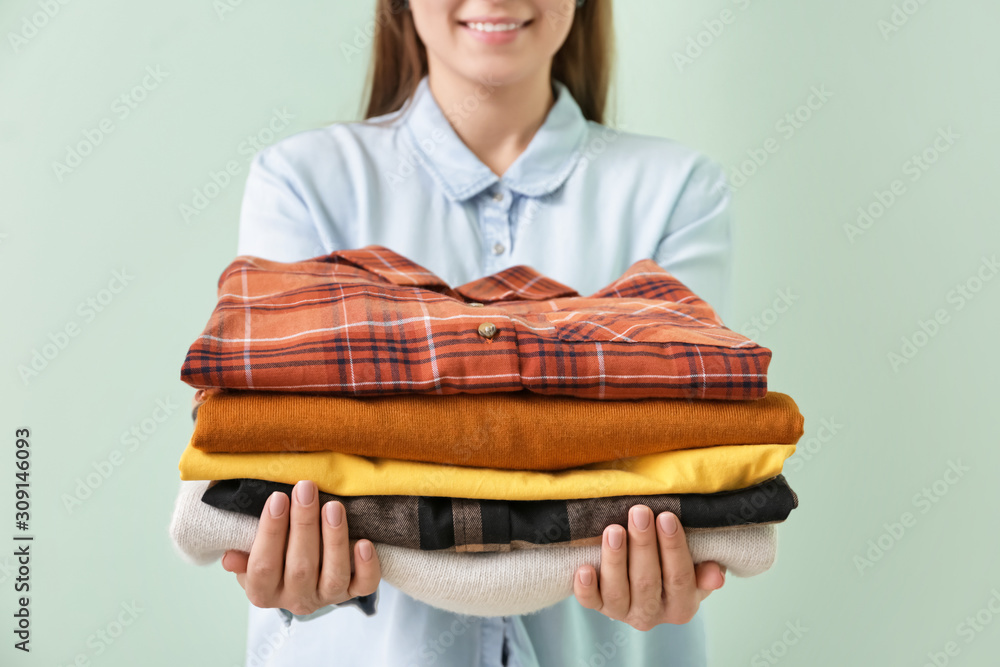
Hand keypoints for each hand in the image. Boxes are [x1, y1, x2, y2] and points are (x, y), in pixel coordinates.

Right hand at [220, 480, 380, 615]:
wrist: (303, 576)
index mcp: (263, 591)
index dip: (270, 532)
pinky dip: (367, 567)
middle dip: (303, 524)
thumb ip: (242, 553)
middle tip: (305, 489)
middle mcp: (295, 599)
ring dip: (333, 539)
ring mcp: (325, 597)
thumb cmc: (275, 554)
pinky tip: (364, 542)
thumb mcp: (250, 554)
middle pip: (300, 568)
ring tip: (333, 506)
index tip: (277, 497)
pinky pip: (363, 586)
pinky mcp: (352, 593)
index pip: (263, 567)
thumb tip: (230, 556)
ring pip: (333, 575)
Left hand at [573, 506, 724, 630]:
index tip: (667, 517)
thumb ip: (706, 571)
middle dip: (643, 544)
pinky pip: (590, 602)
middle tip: (640, 513)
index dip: (673, 548)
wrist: (649, 582)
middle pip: (647, 581)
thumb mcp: (698, 568)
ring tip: (613, 530)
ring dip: (615, 560)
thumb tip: (716, 574)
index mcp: (682, 606)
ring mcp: (623, 612)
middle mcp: (652, 614)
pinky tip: (584, 568)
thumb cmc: (674, 566)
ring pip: (617, 591)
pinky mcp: (600, 607)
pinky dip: (585, 588)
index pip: (679, 577)